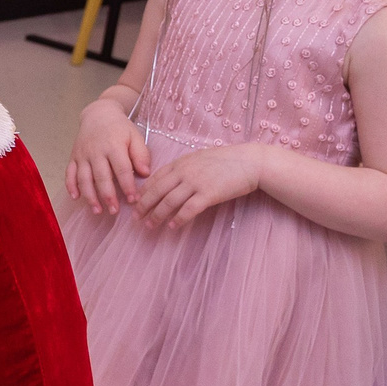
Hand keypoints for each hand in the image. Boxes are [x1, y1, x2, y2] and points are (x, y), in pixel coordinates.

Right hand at [64, 97, 150, 213]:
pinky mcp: (73, 157)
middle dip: (108, 195)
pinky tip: (76, 198)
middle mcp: (96, 151)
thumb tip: (145, 173)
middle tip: (114, 211)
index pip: (121, 169)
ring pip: (84, 178)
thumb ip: (140, 154)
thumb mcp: (135, 136)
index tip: (134, 199)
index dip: (127, 185)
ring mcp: (82, 155)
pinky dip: (70, 186)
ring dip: (89, 196)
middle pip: (101, 176)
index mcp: (113, 146)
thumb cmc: (120, 128)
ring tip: (97, 210)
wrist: (98, 114)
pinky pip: (69, 173)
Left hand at [135, 144, 263, 227]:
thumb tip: (171, 179)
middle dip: (144, 205)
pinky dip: (178, 219)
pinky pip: (188, 209)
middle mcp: (184, 172)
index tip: (135, 202)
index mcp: (180, 163)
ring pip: (169, 201)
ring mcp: (196, 182)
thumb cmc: (227, 161)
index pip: (155, 178)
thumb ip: (184, 168)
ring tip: (150, 225)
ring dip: (157, 215)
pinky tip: (173, 226)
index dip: (143, 192)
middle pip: (157, 191)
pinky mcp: (209, 194)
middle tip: (135, 218)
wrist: (251, 162)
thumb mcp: (199, 158)